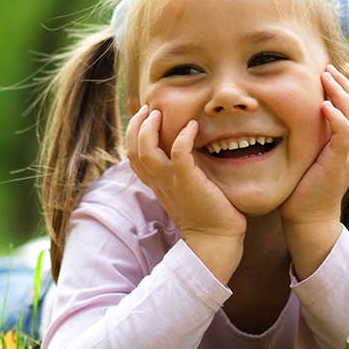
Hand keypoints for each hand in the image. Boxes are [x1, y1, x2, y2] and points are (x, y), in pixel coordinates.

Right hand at [126, 105, 245, 280]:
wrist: (216, 239)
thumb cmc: (207, 213)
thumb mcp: (186, 190)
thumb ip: (181, 172)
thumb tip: (186, 152)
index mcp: (156, 183)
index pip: (133, 156)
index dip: (133, 134)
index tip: (145, 117)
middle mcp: (159, 182)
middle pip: (132, 150)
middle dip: (136, 126)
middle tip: (148, 109)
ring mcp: (171, 182)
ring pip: (145, 151)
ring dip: (149, 128)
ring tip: (159, 113)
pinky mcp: (188, 182)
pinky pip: (179, 154)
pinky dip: (182, 137)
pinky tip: (192, 126)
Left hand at [279, 65, 348, 273]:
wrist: (307, 219)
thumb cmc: (301, 189)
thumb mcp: (306, 155)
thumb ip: (308, 135)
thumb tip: (290, 114)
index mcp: (345, 144)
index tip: (338, 67)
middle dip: (346, 84)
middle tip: (331, 67)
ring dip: (342, 94)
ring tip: (328, 76)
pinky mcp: (339, 165)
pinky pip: (344, 137)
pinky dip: (338, 119)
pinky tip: (326, 105)